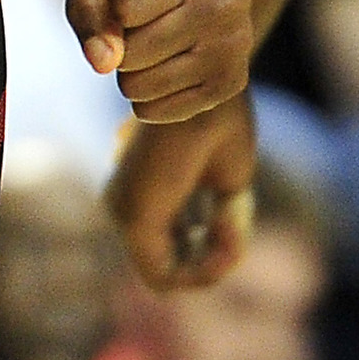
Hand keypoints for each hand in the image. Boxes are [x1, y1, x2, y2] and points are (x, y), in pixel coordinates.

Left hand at [65, 0, 249, 120]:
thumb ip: (88, 3)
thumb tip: (103, 63)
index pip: (122, 1)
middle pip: (131, 52)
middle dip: (119, 37)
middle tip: (144, 12)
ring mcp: (236, 45)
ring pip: (138, 86)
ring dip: (129, 68)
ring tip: (153, 34)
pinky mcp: (230, 82)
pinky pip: (152, 111)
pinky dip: (144, 92)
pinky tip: (165, 59)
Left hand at [107, 93, 257, 288]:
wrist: (211, 81)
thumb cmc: (221, 119)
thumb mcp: (229, 183)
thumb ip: (222, 224)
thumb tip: (226, 257)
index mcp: (144, 193)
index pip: (173, 252)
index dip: (211, 252)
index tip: (235, 218)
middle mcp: (125, 205)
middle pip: (170, 267)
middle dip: (211, 259)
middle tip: (234, 221)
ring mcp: (123, 213)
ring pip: (166, 278)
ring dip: (209, 265)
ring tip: (232, 222)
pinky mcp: (131, 217)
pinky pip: (166, 275)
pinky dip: (203, 265)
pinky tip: (226, 225)